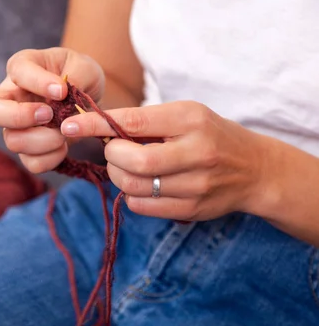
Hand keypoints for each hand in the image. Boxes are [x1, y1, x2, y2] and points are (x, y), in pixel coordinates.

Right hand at [0, 47, 104, 173]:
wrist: (91, 98)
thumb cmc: (81, 76)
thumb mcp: (85, 66)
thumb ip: (77, 74)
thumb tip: (61, 93)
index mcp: (22, 68)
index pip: (16, 71)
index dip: (37, 82)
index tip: (62, 90)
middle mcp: (11, 98)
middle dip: (17, 116)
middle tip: (48, 114)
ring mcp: (16, 127)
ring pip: (12, 141)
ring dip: (43, 140)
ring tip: (65, 131)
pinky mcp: (29, 150)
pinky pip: (31, 163)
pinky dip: (51, 157)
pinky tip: (64, 146)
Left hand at [60, 100, 268, 220]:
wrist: (254, 169)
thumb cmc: (210, 135)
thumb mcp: (185, 115)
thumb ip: (145, 122)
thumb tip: (97, 128)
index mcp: (190, 119)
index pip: (132, 122)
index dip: (96, 125)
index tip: (71, 125)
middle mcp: (196, 152)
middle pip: (133, 162)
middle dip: (111, 155)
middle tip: (113, 149)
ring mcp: (196, 185)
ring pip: (133, 186)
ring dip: (118, 175)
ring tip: (126, 165)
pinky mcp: (192, 210)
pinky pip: (142, 206)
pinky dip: (131, 194)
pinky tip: (141, 183)